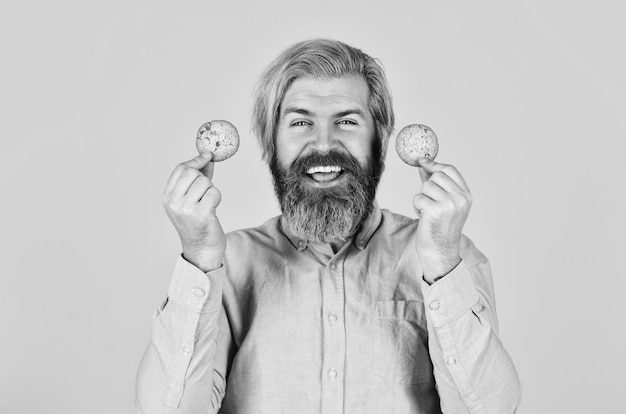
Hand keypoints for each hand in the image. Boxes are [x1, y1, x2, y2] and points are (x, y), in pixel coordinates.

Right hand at [162, 153, 224, 271]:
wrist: (202, 250)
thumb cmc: (199, 223)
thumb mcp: (190, 200)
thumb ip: (197, 179)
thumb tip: (207, 158)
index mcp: (167, 197)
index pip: (180, 169)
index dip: (195, 161)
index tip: (207, 156)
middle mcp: (173, 202)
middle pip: (193, 172)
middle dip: (205, 178)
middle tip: (206, 191)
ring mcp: (186, 208)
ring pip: (205, 182)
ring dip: (211, 190)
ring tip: (208, 204)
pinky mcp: (201, 214)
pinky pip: (214, 192)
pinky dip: (217, 198)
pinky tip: (213, 208)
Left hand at [413, 158, 471, 282]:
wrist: (440, 252)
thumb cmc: (440, 228)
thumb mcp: (444, 204)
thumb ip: (437, 184)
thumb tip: (424, 165)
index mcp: (466, 196)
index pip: (450, 170)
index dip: (434, 164)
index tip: (422, 161)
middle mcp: (460, 199)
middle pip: (436, 176)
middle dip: (427, 187)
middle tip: (429, 202)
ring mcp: (449, 204)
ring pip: (425, 186)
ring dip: (421, 199)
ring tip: (428, 212)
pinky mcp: (435, 211)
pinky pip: (418, 198)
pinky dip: (417, 207)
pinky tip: (424, 218)